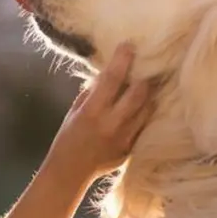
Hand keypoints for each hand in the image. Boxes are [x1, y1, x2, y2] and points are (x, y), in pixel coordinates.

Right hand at [43, 43, 152, 183]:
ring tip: (148, 82)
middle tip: (146, 65)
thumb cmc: (67, 138)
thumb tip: (107, 74)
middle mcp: (112, 124)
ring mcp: (125, 138)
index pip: (113, 79)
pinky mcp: (132, 148)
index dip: (122, 60)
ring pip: (147, 108)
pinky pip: (145, 124)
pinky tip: (144, 104)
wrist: (70, 172)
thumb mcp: (75, 111)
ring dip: (148, 93)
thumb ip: (91, 92)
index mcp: (93, 112)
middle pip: (139, 93)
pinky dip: (145, 112)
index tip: (128, 46)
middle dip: (144, 76)